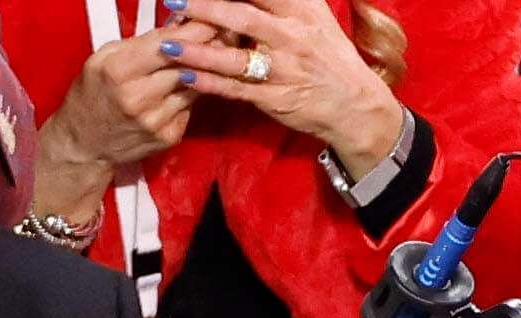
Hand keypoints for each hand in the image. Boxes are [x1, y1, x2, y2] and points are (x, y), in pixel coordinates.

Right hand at [44, 21, 217, 174]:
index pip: (169, 45)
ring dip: (207, 68)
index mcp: (119, 72)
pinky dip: (193, 92)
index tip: (213, 18)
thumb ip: (142, 41)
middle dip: (208, 45)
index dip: (196, 29)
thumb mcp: (105, 57)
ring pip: (195, 84)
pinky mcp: (168, 135)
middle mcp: (138, 98)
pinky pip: (191, 105)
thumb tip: (177, 24)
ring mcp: (156, 120)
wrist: (85, 143)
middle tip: (225, 31)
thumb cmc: (92, 96)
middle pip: (187, 64)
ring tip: (216, 53)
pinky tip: (190, 83)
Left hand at [151, 0, 404, 180]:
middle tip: (173, 1)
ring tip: (167, 45)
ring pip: (234, 57)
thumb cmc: (328, 54)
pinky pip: (236, 89)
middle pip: (242, 17)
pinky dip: (210, 83)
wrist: (354, 104)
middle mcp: (292, 36)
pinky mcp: (275, 99)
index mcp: (301, 9)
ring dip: (197, 51)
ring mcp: (282, 70)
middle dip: (205, 7)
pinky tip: (185, 76)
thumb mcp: (315, 15)